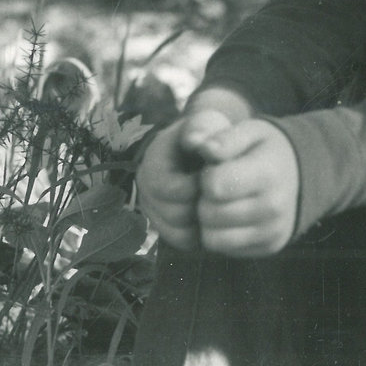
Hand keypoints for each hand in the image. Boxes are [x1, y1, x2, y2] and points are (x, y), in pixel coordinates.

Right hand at [136, 110, 232, 249]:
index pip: (173, 190)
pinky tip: (213, 215)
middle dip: (202, 206)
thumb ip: (201, 128)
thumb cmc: (206, 134)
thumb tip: (196, 142)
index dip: (200, 185)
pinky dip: (202, 234)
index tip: (215, 175)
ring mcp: (154, 213)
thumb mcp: (205, 122)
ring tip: (217, 203)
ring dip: (204, 222)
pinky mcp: (166, 229)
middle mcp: (146, 192)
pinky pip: (185, 244)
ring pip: (180, 234)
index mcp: (151, 166)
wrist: (203, 149)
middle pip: (176, 215)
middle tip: (219, 193)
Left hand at [193, 120, 299, 256]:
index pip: (214, 186)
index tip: (213, 169)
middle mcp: (273, 207)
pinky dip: (220, 234)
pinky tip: (230, 215)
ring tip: (220, 202)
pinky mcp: (269, 247)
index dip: (205, 176)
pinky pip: (225, 249)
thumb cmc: (267, 149)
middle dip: (204, 199)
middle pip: (209, 215)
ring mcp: (272, 231)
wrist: (303, 174)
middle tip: (216, 187)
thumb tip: (204, 149)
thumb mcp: (251, 131)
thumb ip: (226, 138)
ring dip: (208, 221)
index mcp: (267, 173)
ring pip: (212, 239)